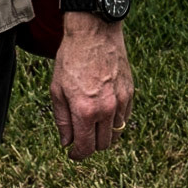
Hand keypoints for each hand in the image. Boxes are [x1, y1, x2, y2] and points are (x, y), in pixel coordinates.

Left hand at [50, 14, 133, 159]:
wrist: (94, 32)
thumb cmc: (71, 59)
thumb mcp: (57, 90)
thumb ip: (62, 120)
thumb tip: (67, 142)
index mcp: (85, 110)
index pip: (86, 148)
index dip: (78, 155)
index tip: (73, 153)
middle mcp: (106, 109)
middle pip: (103, 145)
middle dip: (90, 146)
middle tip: (81, 138)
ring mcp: (121, 100)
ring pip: (116, 133)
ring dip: (104, 135)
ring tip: (92, 125)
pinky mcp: (130, 92)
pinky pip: (125, 117)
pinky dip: (115, 121)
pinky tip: (104, 112)